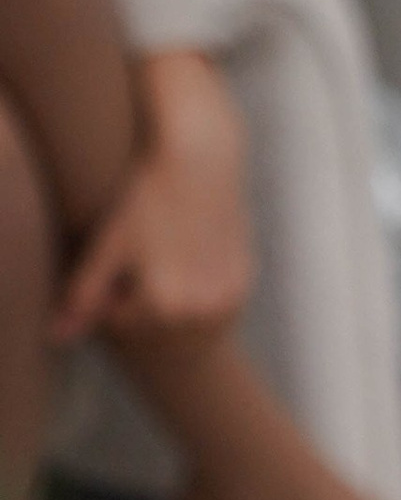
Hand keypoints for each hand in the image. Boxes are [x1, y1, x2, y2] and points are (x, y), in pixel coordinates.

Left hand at [54, 50, 255, 345]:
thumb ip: (84, 294)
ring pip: (184, 318)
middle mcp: (200, 312)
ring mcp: (226, 302)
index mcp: (163, 306)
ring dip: (172, 295)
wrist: (202, 161)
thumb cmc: (146, 198)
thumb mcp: (109, 244)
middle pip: (154, 325)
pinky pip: (209, 302)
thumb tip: (59, 337)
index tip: (115, 255)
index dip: (109, 287)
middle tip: (144, 251)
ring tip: (168, 249)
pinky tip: (193, 248)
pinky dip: (198, 287)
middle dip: (142, 297)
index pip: (119, 320)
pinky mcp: (243, 287)